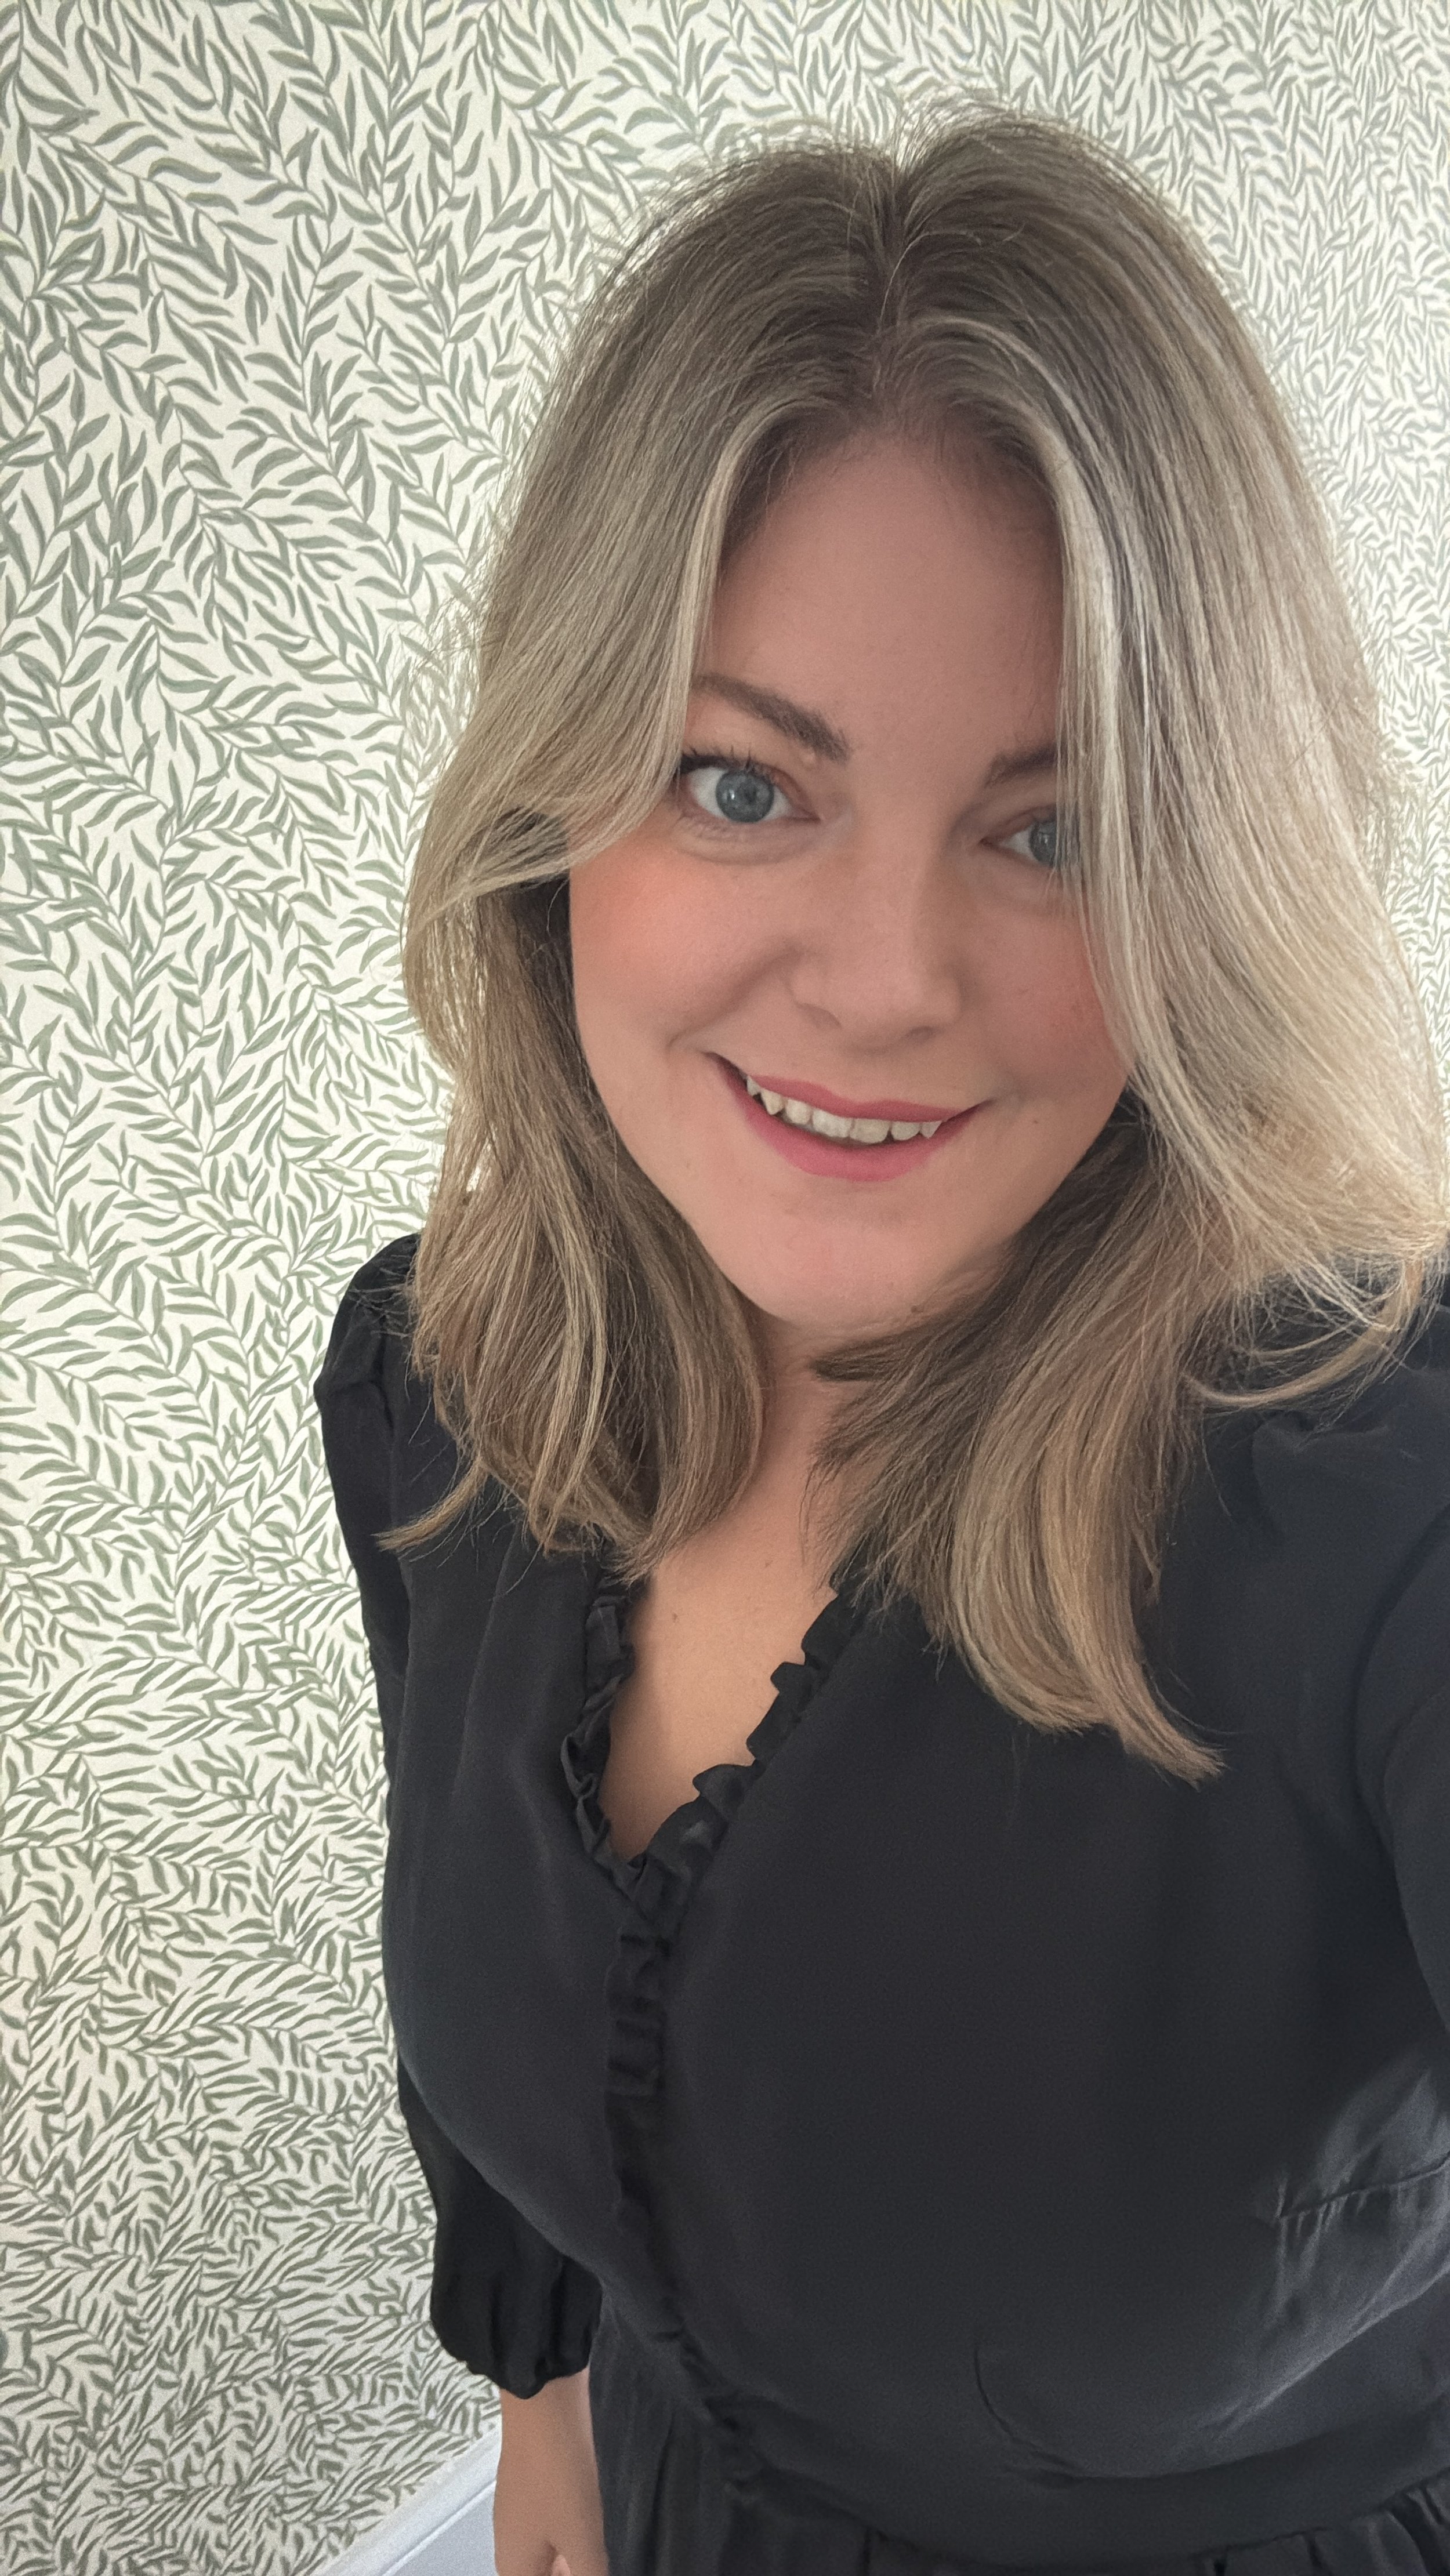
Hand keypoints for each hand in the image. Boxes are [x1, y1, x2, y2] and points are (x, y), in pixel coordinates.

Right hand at [492, 2368, 609, 2575]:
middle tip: (602, 2561)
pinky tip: (596, 2526)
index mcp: (514, 2566)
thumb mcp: (582, 2539)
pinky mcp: (531, 2489)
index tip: (594, 2569)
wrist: (543, 2404)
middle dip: (573, 2572)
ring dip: (575, 2559)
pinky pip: (550, 2529)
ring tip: (604, 2551)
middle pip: (542, 2575)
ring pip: (548, 2555)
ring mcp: (519, 2514)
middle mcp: (510, 2546)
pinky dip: (572, 2536)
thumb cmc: (559, 2478)